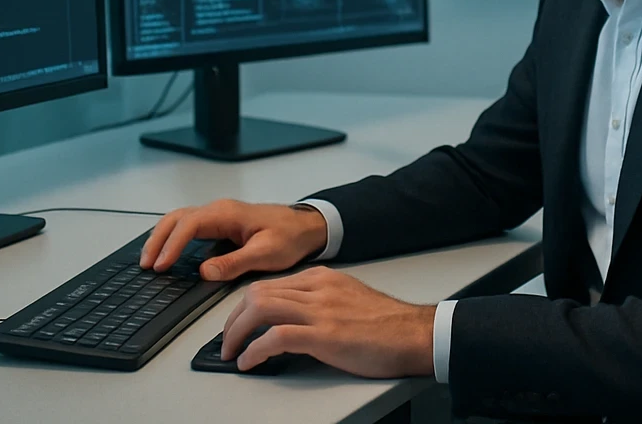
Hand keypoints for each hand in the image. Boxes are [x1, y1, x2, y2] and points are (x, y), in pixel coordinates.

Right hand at [139, 200, 328, 280]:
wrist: (307, 226)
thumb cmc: (289, 237)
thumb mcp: (266, 253)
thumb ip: (235, 262)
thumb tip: (204, 272)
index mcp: (228, 214)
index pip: (190, 224)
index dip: (172, 245)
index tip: (161, 265)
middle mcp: (219, 210)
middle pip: (177, 218)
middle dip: (158, 239)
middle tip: (145, 264)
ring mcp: (218, 215)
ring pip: (180, 220)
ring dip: (162, 237)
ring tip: (149, 260)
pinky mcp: (220, 224)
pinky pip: (188, 226)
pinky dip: (172, 237)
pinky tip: (167, 253)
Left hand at [220, 266, 434, 377]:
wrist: (414, 334)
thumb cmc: (387, 324)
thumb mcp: (348, 300)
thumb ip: (320, 302)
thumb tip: (291, 322)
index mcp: (322, 278)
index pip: (270, 285)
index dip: (246, 306)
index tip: (238, 324)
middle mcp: (317, 289)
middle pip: (258, 293)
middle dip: (234, 318)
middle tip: (228, 341)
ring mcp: (320, 310)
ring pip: (260, 308)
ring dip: (237, 333)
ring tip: (232, 352)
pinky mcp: (324, 335)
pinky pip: (275, 337)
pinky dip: (255, 350)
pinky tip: (250, 362)